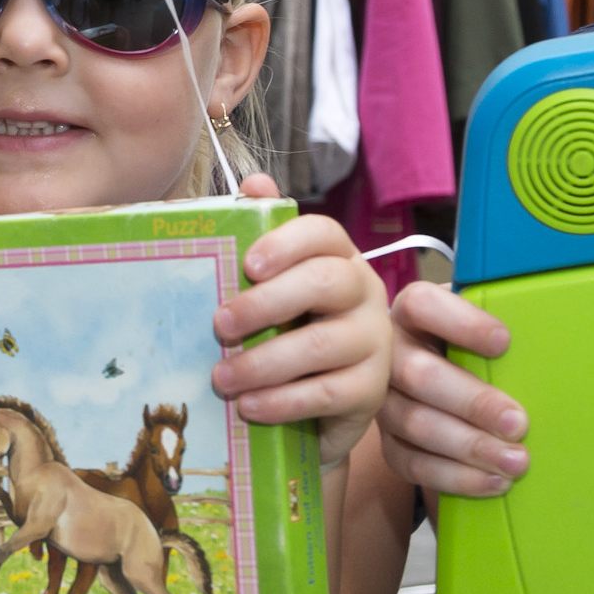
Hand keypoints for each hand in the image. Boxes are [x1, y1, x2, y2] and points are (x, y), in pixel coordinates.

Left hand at [210, 172, 391, 469]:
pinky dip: (282, 401)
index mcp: (338, 257)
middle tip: (219, 326)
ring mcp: (374, 341)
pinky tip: (249, 407)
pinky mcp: (372, 390)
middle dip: (266, 303)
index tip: (246, 266)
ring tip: (221, 377)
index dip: (285, 244)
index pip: (323, 233)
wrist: (316, 407)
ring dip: (264, 362)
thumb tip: (252, 185)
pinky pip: (327, 393)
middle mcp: (365, 292)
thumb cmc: (285, 332)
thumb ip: (259, 239)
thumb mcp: (269, 289)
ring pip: (323, 344)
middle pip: (326, 283)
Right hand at [378, 281, 529, 498]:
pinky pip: (413, 464)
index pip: (422, 305)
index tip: (505, 342)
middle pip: (419, 374)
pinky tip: (494, 482)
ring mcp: (383, 400)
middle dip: (473, 402)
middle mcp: (388, 354)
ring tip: (516, 461)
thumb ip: (504, 323)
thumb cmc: (475, 349)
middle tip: (519, 423)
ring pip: (415, 424)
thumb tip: (551, 338)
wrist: (444, 384)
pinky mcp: (388, 442)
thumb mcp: (483, 326)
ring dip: (470, 447)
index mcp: (412, 314)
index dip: (461, 323)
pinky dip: (457, 477)